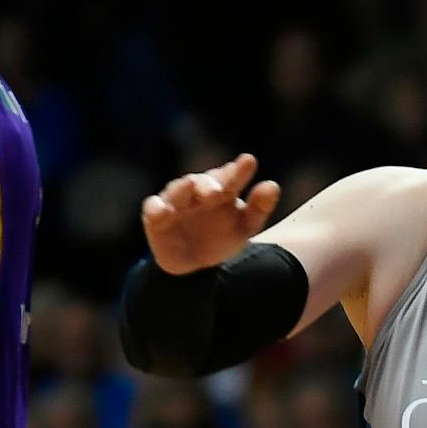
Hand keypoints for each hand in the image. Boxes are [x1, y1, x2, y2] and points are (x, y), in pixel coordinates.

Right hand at [140, 153, 280, 275]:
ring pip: (177, 190)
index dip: (240, 170)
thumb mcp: (245, 226)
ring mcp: (176, 201)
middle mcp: (197, 190)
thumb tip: (273, 185)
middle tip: (220, 189)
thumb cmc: (222, 237)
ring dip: (182, 188)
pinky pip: (153, 210)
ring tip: (189, 185)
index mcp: (222, 188)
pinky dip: (157, 209)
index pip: (231, 176)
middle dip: (210, 183)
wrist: (195, 265)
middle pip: (203, 181)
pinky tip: (164, 211)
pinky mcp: (156, 217)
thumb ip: (259, 207)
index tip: (248, 162)